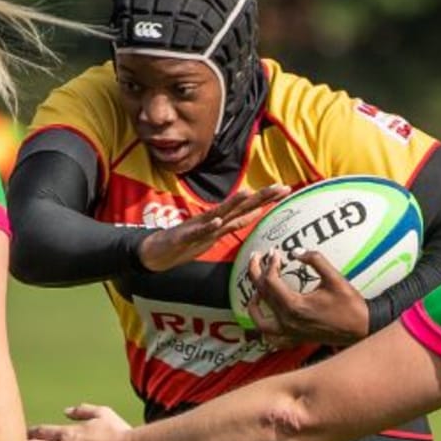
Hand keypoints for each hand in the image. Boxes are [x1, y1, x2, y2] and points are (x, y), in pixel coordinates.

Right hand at [136, 185, 289, 271]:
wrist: (155, 253)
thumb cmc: (186, 243)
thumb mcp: (215, 234)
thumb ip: (234, 223)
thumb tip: (256, 213)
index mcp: (221, 221)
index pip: (248, 208)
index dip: (266, 199)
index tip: (285, 189)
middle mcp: (212, 220)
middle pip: (240, 207)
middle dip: (260, 197)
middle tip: (281, 187)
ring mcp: (198, 227)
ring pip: (220, 214)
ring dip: (234, 204)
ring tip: (249, 193)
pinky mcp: (184, 237)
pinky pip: (198, 232)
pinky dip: (208, 226)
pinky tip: (218, 220)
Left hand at [245, 250, 370, 346]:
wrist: (360, 328)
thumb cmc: (349, 305)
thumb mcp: (334, 278)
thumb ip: (315, 260)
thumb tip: (296, 251)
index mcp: (295, 306)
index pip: (271, 280)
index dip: (270, 263)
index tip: (275, 252)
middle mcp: (287, 321)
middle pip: (261, 294)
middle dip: (257, 272)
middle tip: (256, 257)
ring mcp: (289, 333)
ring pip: (259, 319)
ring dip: (254, 302)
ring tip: (255, 290)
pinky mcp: (294, 339)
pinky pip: (270, 336)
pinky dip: (264, 326)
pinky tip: (267, 316)